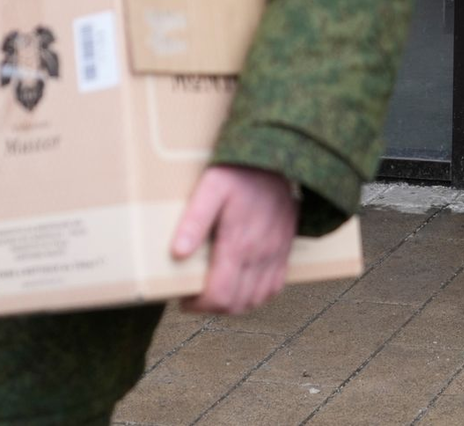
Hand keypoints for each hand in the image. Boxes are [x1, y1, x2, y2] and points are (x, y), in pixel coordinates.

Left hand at [172, 165, 299, 314]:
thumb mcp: (210, 188)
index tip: (185, 298)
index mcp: (238, 243)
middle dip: (213, 307)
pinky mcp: (286, 247)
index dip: (198, 305)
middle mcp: (261, 253)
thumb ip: (194, 220)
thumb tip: (178, 254)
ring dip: (235, 303)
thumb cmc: (240, 171)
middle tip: (198, 294)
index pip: (220, 296)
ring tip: (218, 289)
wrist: (277, 156)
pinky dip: (259, 294)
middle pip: (237, 304)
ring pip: (257, 299)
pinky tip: (245, 283)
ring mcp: (276, 252)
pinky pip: (276, 286)